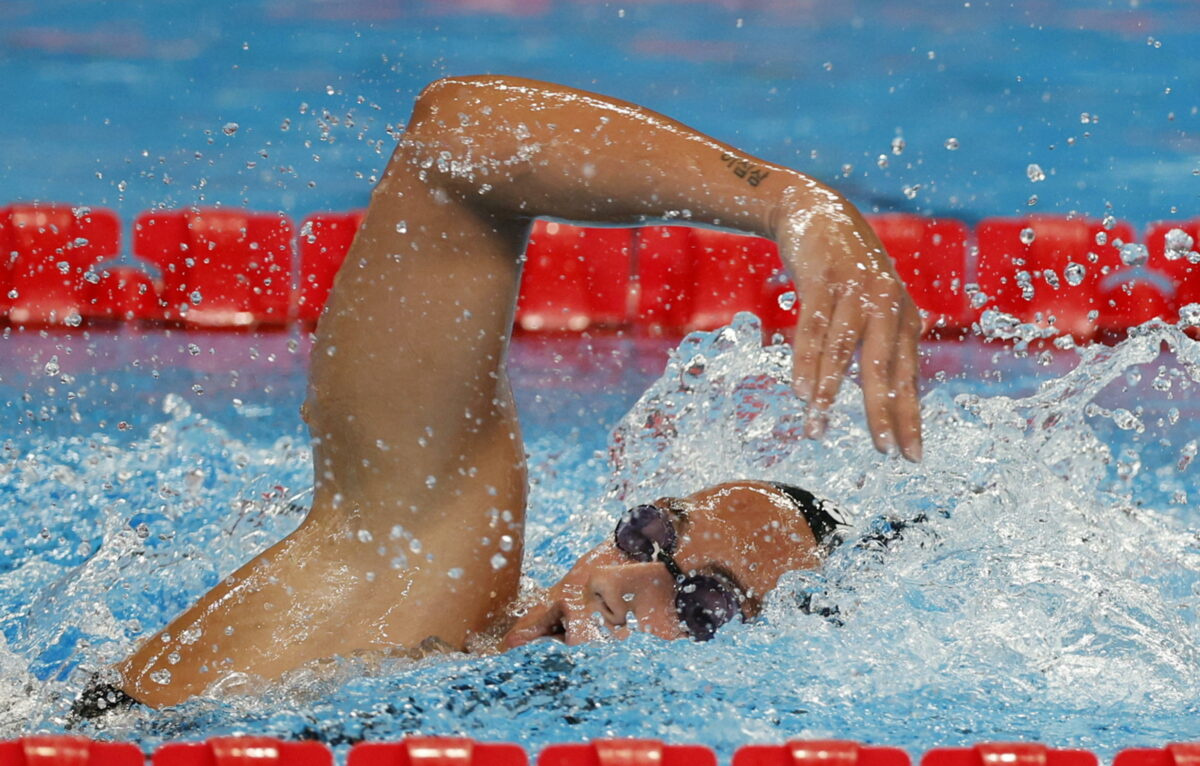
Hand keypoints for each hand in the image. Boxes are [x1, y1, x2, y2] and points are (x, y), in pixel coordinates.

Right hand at [776, 187, 922, 460]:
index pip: (908, 378)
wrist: (816, 210)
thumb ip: (878, 344)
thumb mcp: (871, 305)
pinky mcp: (824, 280)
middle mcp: (887, 305)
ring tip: (817, 429)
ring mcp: (856, 291)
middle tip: (882, 450)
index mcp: (904, 318)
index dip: (909, 417)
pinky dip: (806, 361)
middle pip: (884, 369)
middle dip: (882, 413)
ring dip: (829, 393)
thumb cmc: (845, 270)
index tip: (910, 455)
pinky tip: (800, 390)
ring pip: (843, 352)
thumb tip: (881, 396)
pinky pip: (813, 329)